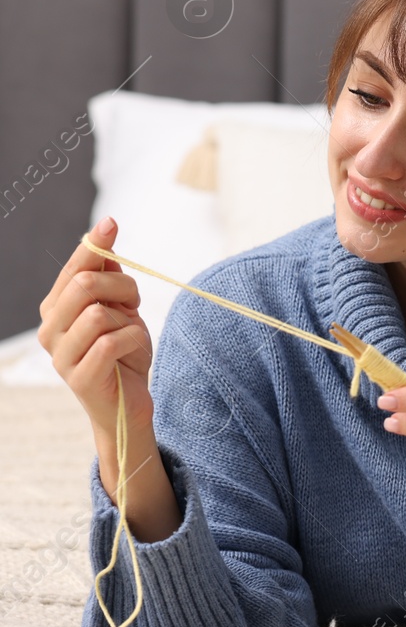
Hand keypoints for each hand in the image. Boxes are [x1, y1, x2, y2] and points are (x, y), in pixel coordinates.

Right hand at [38, 216, 152, 436]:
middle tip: (134, 304)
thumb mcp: (121, 309)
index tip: (111, 223)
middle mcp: (51, 329)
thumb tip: (105, 235)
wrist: (129, 403)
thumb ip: (110, 277)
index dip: (94, 246)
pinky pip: (111, 341)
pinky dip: (133, 339)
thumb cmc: (124, 354)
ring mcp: (61, 355)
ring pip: (99, 314)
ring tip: (130, 333)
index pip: (73, 269)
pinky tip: (133, 349)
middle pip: (84, 285)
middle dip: (122, 287)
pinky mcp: (79, 376)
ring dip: (128, 320)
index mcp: (57, 309)